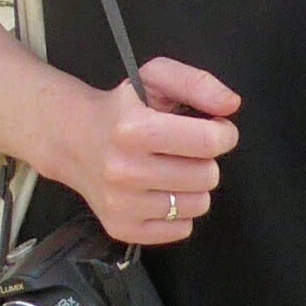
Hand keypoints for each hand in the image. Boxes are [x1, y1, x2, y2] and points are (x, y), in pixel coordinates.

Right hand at [58, 56, 241, 244]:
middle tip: (184, 148)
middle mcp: (123, 170)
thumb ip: (198, 83)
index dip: (224, 132)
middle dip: (205, 159)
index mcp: (133, 128)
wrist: (74, 139)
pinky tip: (160, 189)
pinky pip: (182, 229)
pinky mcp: (121, 228)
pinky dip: (180, 211)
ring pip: (199, 204)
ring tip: (172, 168)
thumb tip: (231, 105)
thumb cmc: (123, 107)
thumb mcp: (156, 77)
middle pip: (207, 176)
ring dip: (194, 185)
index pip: (209, 142)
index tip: (215, 127)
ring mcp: (121, 204)